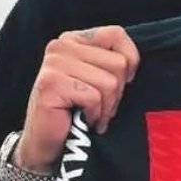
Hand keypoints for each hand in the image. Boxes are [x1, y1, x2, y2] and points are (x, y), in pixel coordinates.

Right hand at [18, 26, 139, 169]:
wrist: (48, 145)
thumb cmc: (78, 112)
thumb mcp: (99, 79)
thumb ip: (113, 61)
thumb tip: (133, 62)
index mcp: (74, 39)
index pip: (116, 34)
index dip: (129, 61)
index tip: (120, 82)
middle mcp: (61, 46)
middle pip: (118, 63)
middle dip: (116, 92)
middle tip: (100, 106)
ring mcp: (53, 64)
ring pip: (109, 83)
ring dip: (106, 107)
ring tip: (91, 114)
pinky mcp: (50, 84)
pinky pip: (93, 97)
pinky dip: (94, 115)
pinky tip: (82, 120)